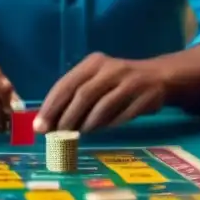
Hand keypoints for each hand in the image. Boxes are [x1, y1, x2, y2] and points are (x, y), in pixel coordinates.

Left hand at [35, 53, 165, 133]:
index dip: (51, 107)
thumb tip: (49, 121)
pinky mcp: (146, 96)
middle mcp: (111, 68)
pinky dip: (110, 125)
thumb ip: (76, 95)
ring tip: (79, 134)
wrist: (159, 76)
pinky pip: (123, 115)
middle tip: (57, 136)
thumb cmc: (118, 82)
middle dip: (67, 118)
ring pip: (103, 106)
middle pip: (83, 94)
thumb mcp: (97, 79)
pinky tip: (102, 130)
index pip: (66, 84)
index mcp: (94, 63)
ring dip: (88, 125)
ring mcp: (130, 81)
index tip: (40, 127)